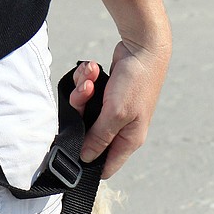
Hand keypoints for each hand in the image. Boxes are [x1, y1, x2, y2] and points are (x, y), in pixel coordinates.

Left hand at [69, 40, 168, 178]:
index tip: (71, 152)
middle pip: (88, 136)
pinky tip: (93, 70)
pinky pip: (87, 95)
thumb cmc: (136, 81)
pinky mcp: (107, 96)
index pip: (106, 167)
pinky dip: (86, 81)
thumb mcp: (115, 113)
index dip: (88, 164)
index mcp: (128, 140)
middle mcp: (121, 129)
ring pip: (84, 112)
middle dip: (80, 115)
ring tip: (90, 78)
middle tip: (82, 96)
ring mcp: (113, 112)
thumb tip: (86, 158)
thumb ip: (99, 137)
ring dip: (82, 93)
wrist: (142, 46)